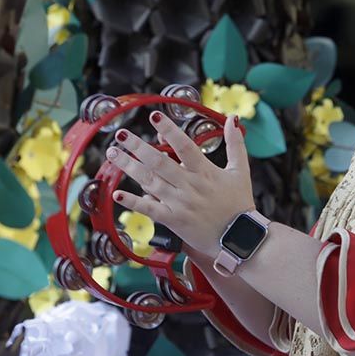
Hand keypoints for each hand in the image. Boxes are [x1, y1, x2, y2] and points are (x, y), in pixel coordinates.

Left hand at [106, 111, 255, 255]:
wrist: (240, 239)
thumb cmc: (240, 204)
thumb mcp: (241, 171)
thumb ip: (235, 144)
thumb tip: (233, 118)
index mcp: (205, 171)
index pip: (184, 145)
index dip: (169, 130)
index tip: (154, 116)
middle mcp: (190, 185)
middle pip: (159, 162)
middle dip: (138, 146)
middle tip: (121, 135)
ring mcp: (180, 203)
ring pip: (150, 182)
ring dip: (129, 167)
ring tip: (113, 154)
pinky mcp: (174, 220)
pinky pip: (150, 210)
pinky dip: (134, 202)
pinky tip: (117, 194)